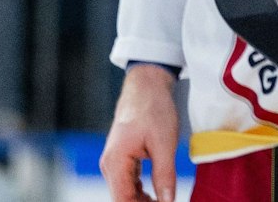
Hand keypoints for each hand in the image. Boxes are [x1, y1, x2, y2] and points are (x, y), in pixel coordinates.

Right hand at [100, 63, 179, 201]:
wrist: (146, 86)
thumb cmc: (153, 109)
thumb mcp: (164, 144)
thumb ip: (164, 176)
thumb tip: (168, 201)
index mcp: (115, 162)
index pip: (122, 200)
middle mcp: (110, 165)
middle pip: (122, 198)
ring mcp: (114, 162)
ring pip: (125, 192)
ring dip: (142, 201)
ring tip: (163, 201)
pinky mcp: (122, 158)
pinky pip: (128, 182)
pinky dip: (140, 192)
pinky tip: (156, 196)